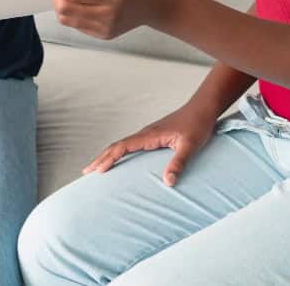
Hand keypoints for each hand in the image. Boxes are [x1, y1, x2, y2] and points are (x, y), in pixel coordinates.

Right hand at [85, 102, 218, 185]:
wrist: (203, 108)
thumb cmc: (198, 124)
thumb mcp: (191, 146)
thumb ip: (179, 163)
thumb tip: (168, 182)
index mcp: (150, 135)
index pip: (123, 147)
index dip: (108, 158)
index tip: (96, 170)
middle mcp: (146, 133)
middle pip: (117, 145)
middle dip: (101, 158)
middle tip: (86, 172)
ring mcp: (149, 134)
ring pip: (123, 145)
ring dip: (108, 155)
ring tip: (97, 168)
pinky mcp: (154, 136)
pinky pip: (131, 145)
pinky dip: (120, 153)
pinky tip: (121, 160)